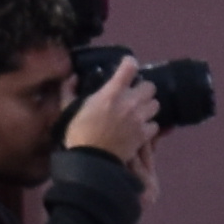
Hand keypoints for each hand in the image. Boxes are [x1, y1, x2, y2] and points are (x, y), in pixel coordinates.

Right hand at [63, 60, 163, 187]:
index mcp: (112, 93)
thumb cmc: (77, 132)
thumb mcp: (67, 108)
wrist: (91, 159)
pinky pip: (155, 125)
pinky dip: (149, 126)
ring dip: (148, 107)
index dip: (130, 64)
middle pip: (150, 86)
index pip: (129, 68)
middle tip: (134, 95)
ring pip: (156, 105)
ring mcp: (140, 118)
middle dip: (143, 89)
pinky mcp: (145, 134)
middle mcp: (130, 102)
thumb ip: (69, 89)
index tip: (128, 65)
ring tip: (139, 112)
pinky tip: (141, 128)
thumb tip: (73, 77)